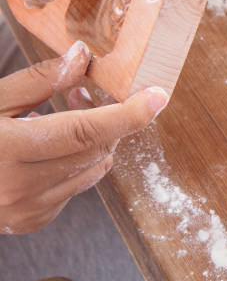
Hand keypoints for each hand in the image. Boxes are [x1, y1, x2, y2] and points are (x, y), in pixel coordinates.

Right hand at [0, 42, 167, 233]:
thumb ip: (35, 82)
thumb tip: (81, 58)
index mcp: (7, 150)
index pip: (84, 131)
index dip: (127, 114)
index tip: (158, 97)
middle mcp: (21, 187)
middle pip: (95, 149)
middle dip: (105, 118)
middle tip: (82, 91)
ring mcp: (28, 211)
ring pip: (92, 170)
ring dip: (93, 141)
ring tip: (63, 114)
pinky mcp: (32, 222)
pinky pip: (75, 187)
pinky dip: (75, 164)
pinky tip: (49, 147)